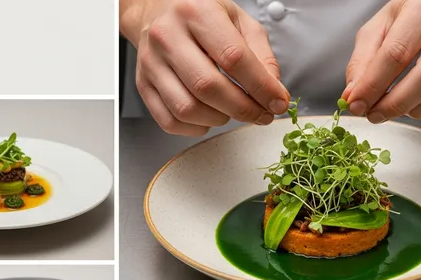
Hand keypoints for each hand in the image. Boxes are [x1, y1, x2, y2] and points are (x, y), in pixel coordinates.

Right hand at [120, 0, 289, 135]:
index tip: (277, 102)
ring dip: (220, 119)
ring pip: (187, 109)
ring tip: (233, 110)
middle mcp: (168, 36)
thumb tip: (273, 92)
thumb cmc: (200, 14)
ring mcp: (151, 62)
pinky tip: (209, 116)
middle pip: (208, 87)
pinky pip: (170, 121)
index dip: (261, 87)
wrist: (156, 9)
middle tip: (261, 114)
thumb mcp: (239, 21)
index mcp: (197, 13)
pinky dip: (196, 127)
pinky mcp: (143, 84)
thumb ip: (262, 55)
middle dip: (244, 109)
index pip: (234, 58)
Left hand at [342, 0, 420, 125]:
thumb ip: (363, 58)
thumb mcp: (383, 24)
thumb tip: (354, 94)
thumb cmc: (418, 16)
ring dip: (417, 112)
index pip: (397, 53)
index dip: (373, 85)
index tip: (357, 104)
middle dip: (395, 104)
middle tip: (375, 114)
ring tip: (400, 107)